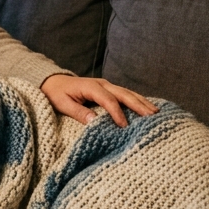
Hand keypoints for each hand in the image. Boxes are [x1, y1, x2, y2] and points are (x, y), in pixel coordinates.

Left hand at [42, 73, 156, 126]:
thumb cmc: (56, 94)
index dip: (117, 113)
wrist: (52, 82)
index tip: (124, 126)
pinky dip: (137, 100)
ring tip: (156, 112)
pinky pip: (125, 94)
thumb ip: (78, 112)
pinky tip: (147, 106)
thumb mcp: (63, 104)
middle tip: (152, 116)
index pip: (108, 100)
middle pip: (123, 94)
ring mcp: (106, 85)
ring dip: (142, 102)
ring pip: (128, 93)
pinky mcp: (108, 89)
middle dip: (138, 105)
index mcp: (91, 87)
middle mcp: (102, 84)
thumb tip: (94, 121)